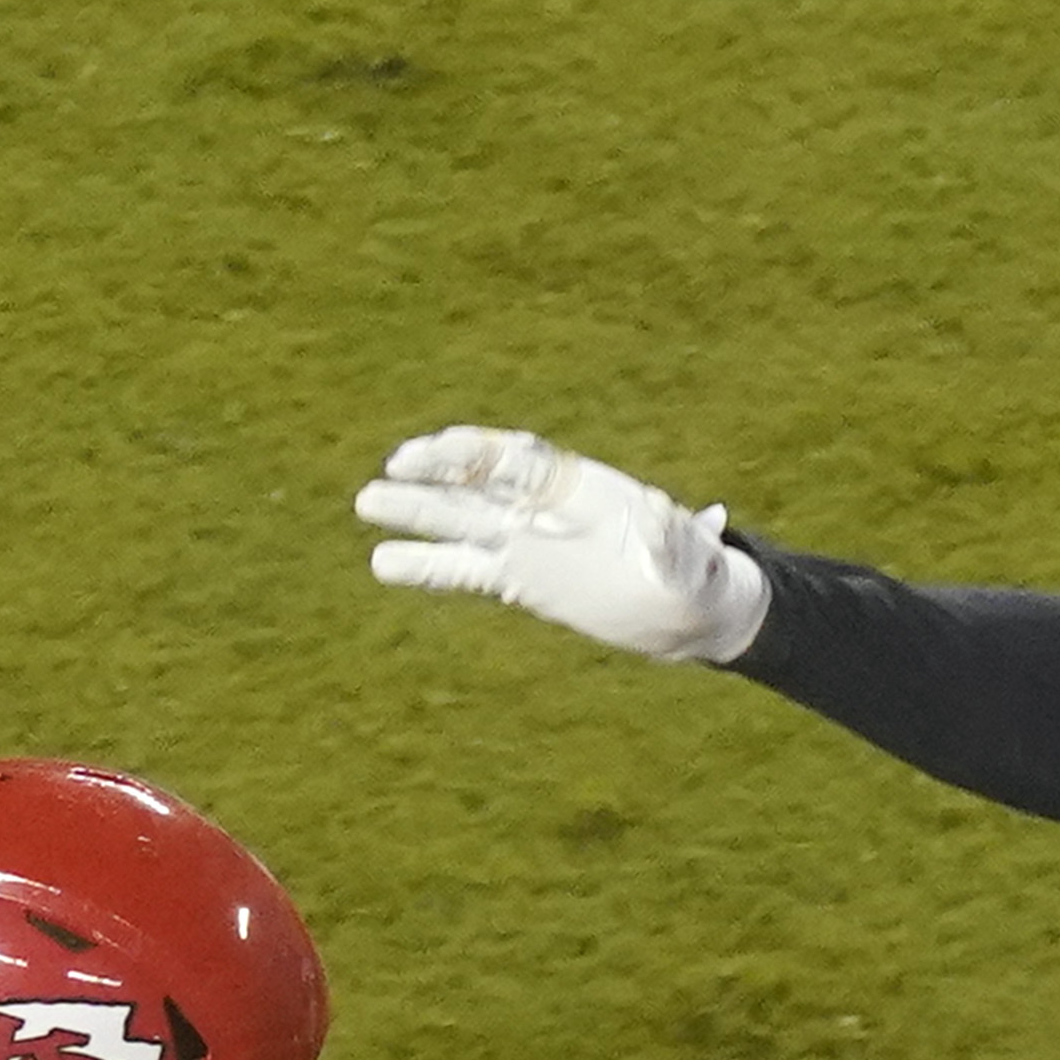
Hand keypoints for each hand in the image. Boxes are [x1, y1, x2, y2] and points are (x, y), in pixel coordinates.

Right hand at [357, 425, 772, 663]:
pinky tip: (384, 563)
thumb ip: (672, 536)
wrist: (686, 609)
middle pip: (478, 485)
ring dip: (416, 513)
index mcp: (580, 489)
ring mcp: (527, 542)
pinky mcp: (519, 579)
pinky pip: (464, 570)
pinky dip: (427, 566)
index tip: (437, 450)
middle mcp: (544, 509)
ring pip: (461, 521)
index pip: (517, 461)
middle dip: (433, 477)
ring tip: (365, 505)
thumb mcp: (690, 556)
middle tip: (386, 474)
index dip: (476, 453)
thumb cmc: (693, 573)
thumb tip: (659, 513)